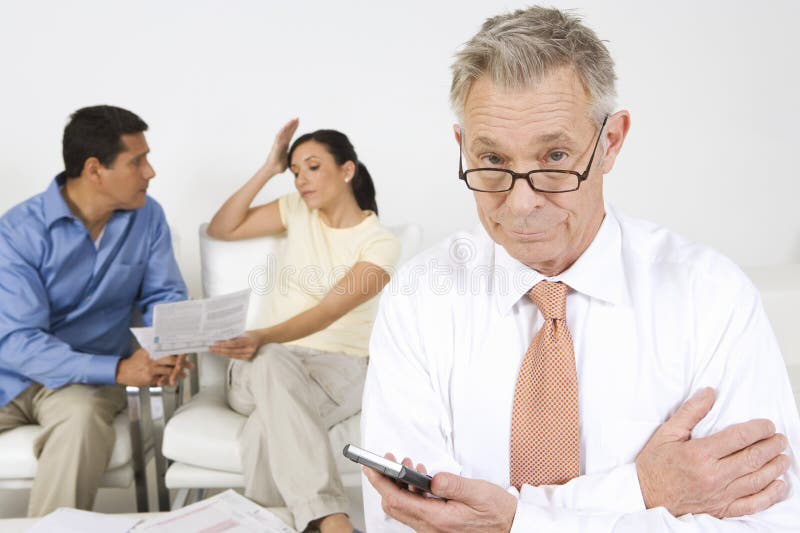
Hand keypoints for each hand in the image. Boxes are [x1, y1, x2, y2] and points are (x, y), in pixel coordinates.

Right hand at [116, 348, 186, 386]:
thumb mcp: (145, 351)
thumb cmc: (135, 361)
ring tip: (184, 375)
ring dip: (179, 374)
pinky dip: (170, 381)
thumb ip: (156, 349)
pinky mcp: (150, 378)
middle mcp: (153, 358)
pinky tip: (174, 381)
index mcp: (152, 350)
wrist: (122, 371)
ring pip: (170, 371)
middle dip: (183, 364)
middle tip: (190, 365)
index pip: (170, 350)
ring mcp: (151, 369)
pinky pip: (163, 380)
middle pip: (173, 360)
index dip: (180, 352)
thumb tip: (171, 346)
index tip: (188, 353)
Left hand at [210, 331, 261, 359]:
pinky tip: (220, 353)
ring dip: (221, 353)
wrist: (260, 338)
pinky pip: (234, 357)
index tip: (216, 343)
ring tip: (214, 351)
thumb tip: (221, 338)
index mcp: (249, 340)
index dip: (224, 344)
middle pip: (232, 351)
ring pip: (232, 355)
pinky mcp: (246, 358)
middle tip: (212, 348)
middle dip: (220, 350)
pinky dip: (226, 355)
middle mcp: (249, 349)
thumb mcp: (243, 332)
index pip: (234, 343)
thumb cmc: (251, 334)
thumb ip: (234, 336)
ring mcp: (248, 354)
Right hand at [263, 118, 299, 174]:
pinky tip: (286, 126)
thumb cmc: (280, 166)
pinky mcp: (276, 145)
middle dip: (292, 125)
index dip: (294, 128)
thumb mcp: (289, 160)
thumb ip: (293, 157)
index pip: (290, 135)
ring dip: (288, 126)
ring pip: (283, 132)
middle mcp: (281, 143)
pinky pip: (279, 136)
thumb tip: (301, 159)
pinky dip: (283, 131)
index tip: (298, 122)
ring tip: (293, 120)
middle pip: (288, 132)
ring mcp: (278, 143)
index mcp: (285, 145)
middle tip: (297, 118)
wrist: (273, 169)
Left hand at [364, 453, 516, 531]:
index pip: (397, 499)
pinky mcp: (435, 526)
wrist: (510, 528)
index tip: (371, 467)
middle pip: (394, 505)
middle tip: (391, 461)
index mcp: (439, 519)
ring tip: (409, 466)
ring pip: (403, 508)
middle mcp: (431, 528)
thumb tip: (432, 478)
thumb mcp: (479, 492)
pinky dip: (411, 493)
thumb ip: (453, 485)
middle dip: (387, 481)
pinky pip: (414, 510)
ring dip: (400, 486)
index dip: (381, 482)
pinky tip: (420, 480)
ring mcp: (432, 529)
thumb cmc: (497, 512)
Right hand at [635, 387, 788, 517]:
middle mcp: (713, 475)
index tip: (767, 425)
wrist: (644, 495)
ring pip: (757, 480)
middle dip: (771, 446)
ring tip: (783, 456)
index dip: (758, 429)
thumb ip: (691, 412)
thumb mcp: (667, 432)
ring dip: (775, 467)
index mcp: (700, 454)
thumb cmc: (654, 464)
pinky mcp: (721, 509)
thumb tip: (709, 393)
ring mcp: (719, 494)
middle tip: (780, 438)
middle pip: (753, 458)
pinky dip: (769, 495)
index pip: (739, 438)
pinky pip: (752, 504)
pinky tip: (777, 485)